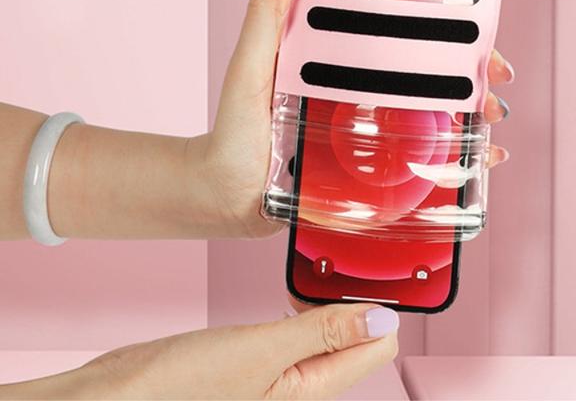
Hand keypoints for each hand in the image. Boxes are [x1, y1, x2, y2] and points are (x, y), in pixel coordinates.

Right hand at [1, 303, 398, 400]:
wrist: (118, 395)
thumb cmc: (179, 386)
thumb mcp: (260, 351)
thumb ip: (323, 332)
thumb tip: (383, 320)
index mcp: (311, 390)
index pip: (376, 347)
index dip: (384, 307)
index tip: (383, 269)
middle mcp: (300, 387)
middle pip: (356, 341)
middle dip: (361, 304)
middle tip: (354, 262)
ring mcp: (278, 376)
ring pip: (327, 336)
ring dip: (333, 306)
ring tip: (328, 273)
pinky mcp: (256, 363)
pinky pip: (298, 335)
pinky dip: (304, 313)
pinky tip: (294, 299)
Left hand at [188, 0, 515, 237]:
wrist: (223, 196)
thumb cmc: (232, 129)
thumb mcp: (249, 65)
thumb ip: (265, 13)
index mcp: (344, 58)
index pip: (404, 33)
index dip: (447, 30)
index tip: (480, 32)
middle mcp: (365, 89)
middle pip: (433, 74)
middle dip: (475, 76)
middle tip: (497, 86)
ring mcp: (373, 130)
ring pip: (437, 116)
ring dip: (474, 117)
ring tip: (493, 126)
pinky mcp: (373, 170)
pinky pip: (422, 161)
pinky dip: (455, 162)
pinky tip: (478, 164)